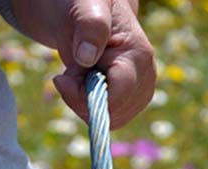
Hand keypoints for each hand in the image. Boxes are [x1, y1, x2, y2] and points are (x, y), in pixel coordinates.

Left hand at [20, 0, 155, 129]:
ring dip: (85, 103)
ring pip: (114, 119)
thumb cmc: (84, 4)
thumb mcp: (84, 6)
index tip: (60, 78)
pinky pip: (111, 117)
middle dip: (84, 100)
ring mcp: (142, 90)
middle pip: (116, 112)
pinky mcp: (133, 99)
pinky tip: (82, 83)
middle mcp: (146, 77)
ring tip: (77, 74)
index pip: (118, 96)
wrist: (87, 9)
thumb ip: (90, 27)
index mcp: (139, 55)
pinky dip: (90, 107)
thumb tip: (86, 58)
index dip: (86, 97)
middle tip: (68, 72)